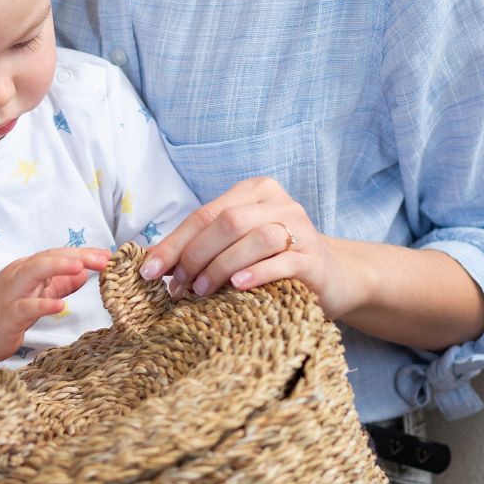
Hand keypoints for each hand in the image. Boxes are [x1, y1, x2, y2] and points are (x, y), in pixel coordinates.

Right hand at [0, 247, 110, 380]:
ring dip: (58, 267)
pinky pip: (26, 307)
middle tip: (103, 259)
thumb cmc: (6, 310)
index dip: (82, 253)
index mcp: (28, 268)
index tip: (107, 255)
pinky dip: (43, 305)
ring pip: (34, 272)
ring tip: (81, 267)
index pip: (57, 254)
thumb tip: (84, 273)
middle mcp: (19, 274)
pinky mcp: (7, 315)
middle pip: (48, 258)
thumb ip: (59, 284)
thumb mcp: (36, 294)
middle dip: (76, 256)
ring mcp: (12, 293)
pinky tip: (60, 306)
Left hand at [138, 176, 362, 319]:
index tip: (149, 271)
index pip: (204, 214)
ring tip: (201, 291)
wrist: (334, 276)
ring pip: (254, 238)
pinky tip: (237, 286)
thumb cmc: (274, 260)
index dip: (174, 242)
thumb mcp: (238, 245)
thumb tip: (151, 261)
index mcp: (254, 192)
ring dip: (221, 266)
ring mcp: (300, 229)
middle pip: (227, 222)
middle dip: (195, 256)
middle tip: (178, 287)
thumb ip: (203, 244)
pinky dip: (257, 273)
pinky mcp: (315, 259)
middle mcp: (278, 203)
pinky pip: (283, 261)